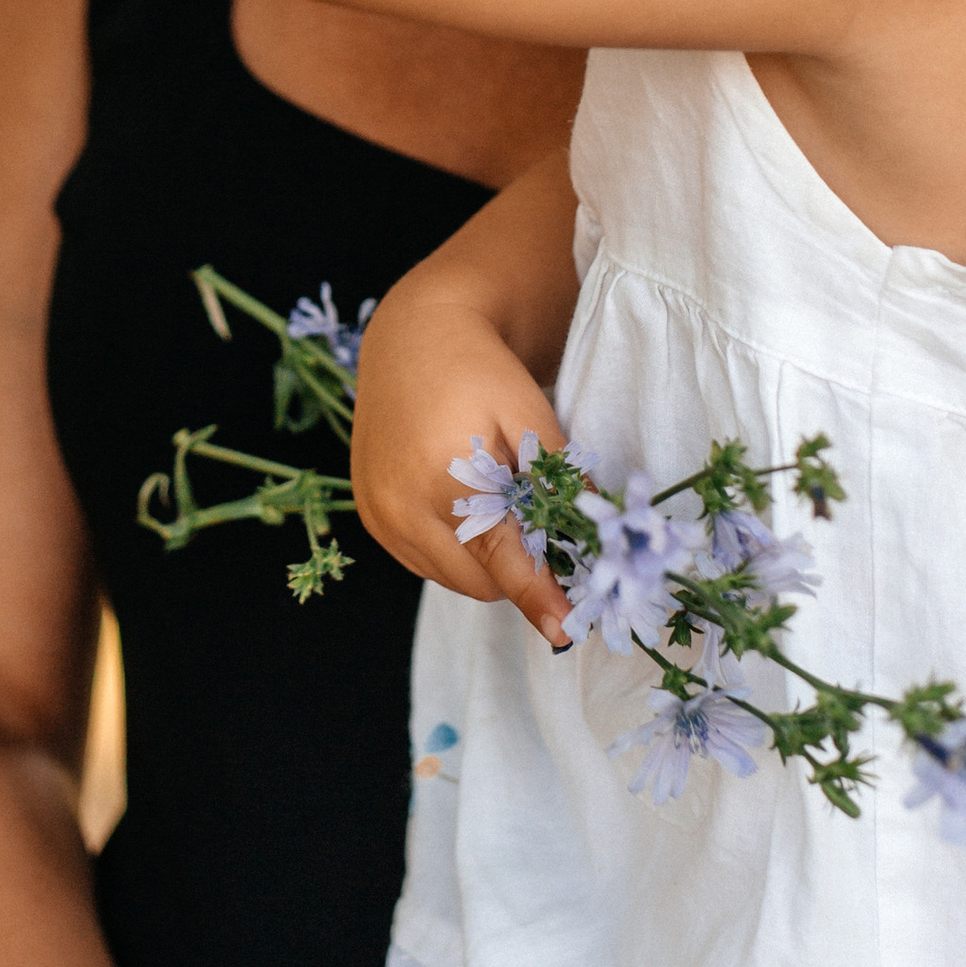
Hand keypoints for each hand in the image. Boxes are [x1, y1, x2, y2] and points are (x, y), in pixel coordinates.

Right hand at [352, 283, 571, 643]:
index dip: (540, 597)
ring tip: (503, 507)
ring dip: (487, 563)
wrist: (413, 337)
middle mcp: (401, 507)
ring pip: (452, 578)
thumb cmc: (480, 371)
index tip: (568, 629)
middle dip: (519, 571)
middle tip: (547, 534)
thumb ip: (558, 484)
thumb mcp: (530, 418)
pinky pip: (425, 562)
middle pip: (478, 582)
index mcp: (443, 478)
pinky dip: (457, 551)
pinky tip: (469, 506)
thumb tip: (594, 545)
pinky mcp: (371, 518)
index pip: (502, 561)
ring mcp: (380, 517)